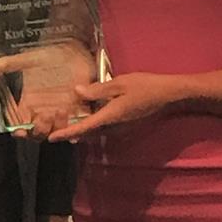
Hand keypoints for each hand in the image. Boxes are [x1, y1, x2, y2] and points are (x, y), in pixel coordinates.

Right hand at [0, 43, 97, 139]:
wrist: (74, 49)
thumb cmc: (50, 54)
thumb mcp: (27, 59)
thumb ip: (7, 64)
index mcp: (29, 103)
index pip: (19, 123)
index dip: (18, 130)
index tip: (19, 130)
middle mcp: (43, 111)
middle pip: (37, 133)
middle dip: (39, 130)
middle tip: (43, 116)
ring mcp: (60, 112)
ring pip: (55, 132)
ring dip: (57, 127)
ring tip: (60, 110)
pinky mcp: (78, 110)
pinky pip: (75, 128)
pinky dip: (74, 131)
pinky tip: (73, 126)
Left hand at [46, 72, 179, 142]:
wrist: (169, 97)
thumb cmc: (145, 86)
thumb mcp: (119, 83)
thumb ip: (97, 90)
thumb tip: (77, 92)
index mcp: (110, 117)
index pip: (83, 128)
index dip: (66, 133)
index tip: (52, 138)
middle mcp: (114, 128)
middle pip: (87, 134)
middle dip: (72, 133)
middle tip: (57, 128)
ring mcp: (121, 130)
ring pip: (96, 133)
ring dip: (83, 130)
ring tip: (69, 122)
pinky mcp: (126, 128)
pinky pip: (105, 131)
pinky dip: (94, 127)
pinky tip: (90, 116)